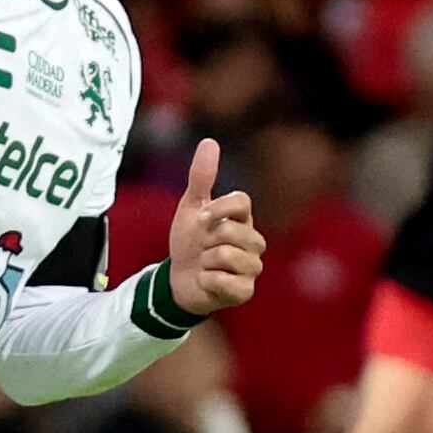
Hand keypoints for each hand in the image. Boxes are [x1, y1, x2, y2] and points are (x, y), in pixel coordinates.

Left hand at [167, 137, 265, 315]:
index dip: (218, 208)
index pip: (242, 201)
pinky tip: (207, 281)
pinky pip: (224, 281)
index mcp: (243, 219)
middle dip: (205, 240)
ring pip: (226, 256)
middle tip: (202, 248)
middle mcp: (253, 242)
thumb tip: (210, 141)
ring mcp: (252, 268)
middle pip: (231, 231)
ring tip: (205, 265)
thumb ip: (201, 177)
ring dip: (204, 261)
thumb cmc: (190, 241)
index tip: (199, 218)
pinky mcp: (245, 291)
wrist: (178, 280)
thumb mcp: (191, 207)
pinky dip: (206, 281)